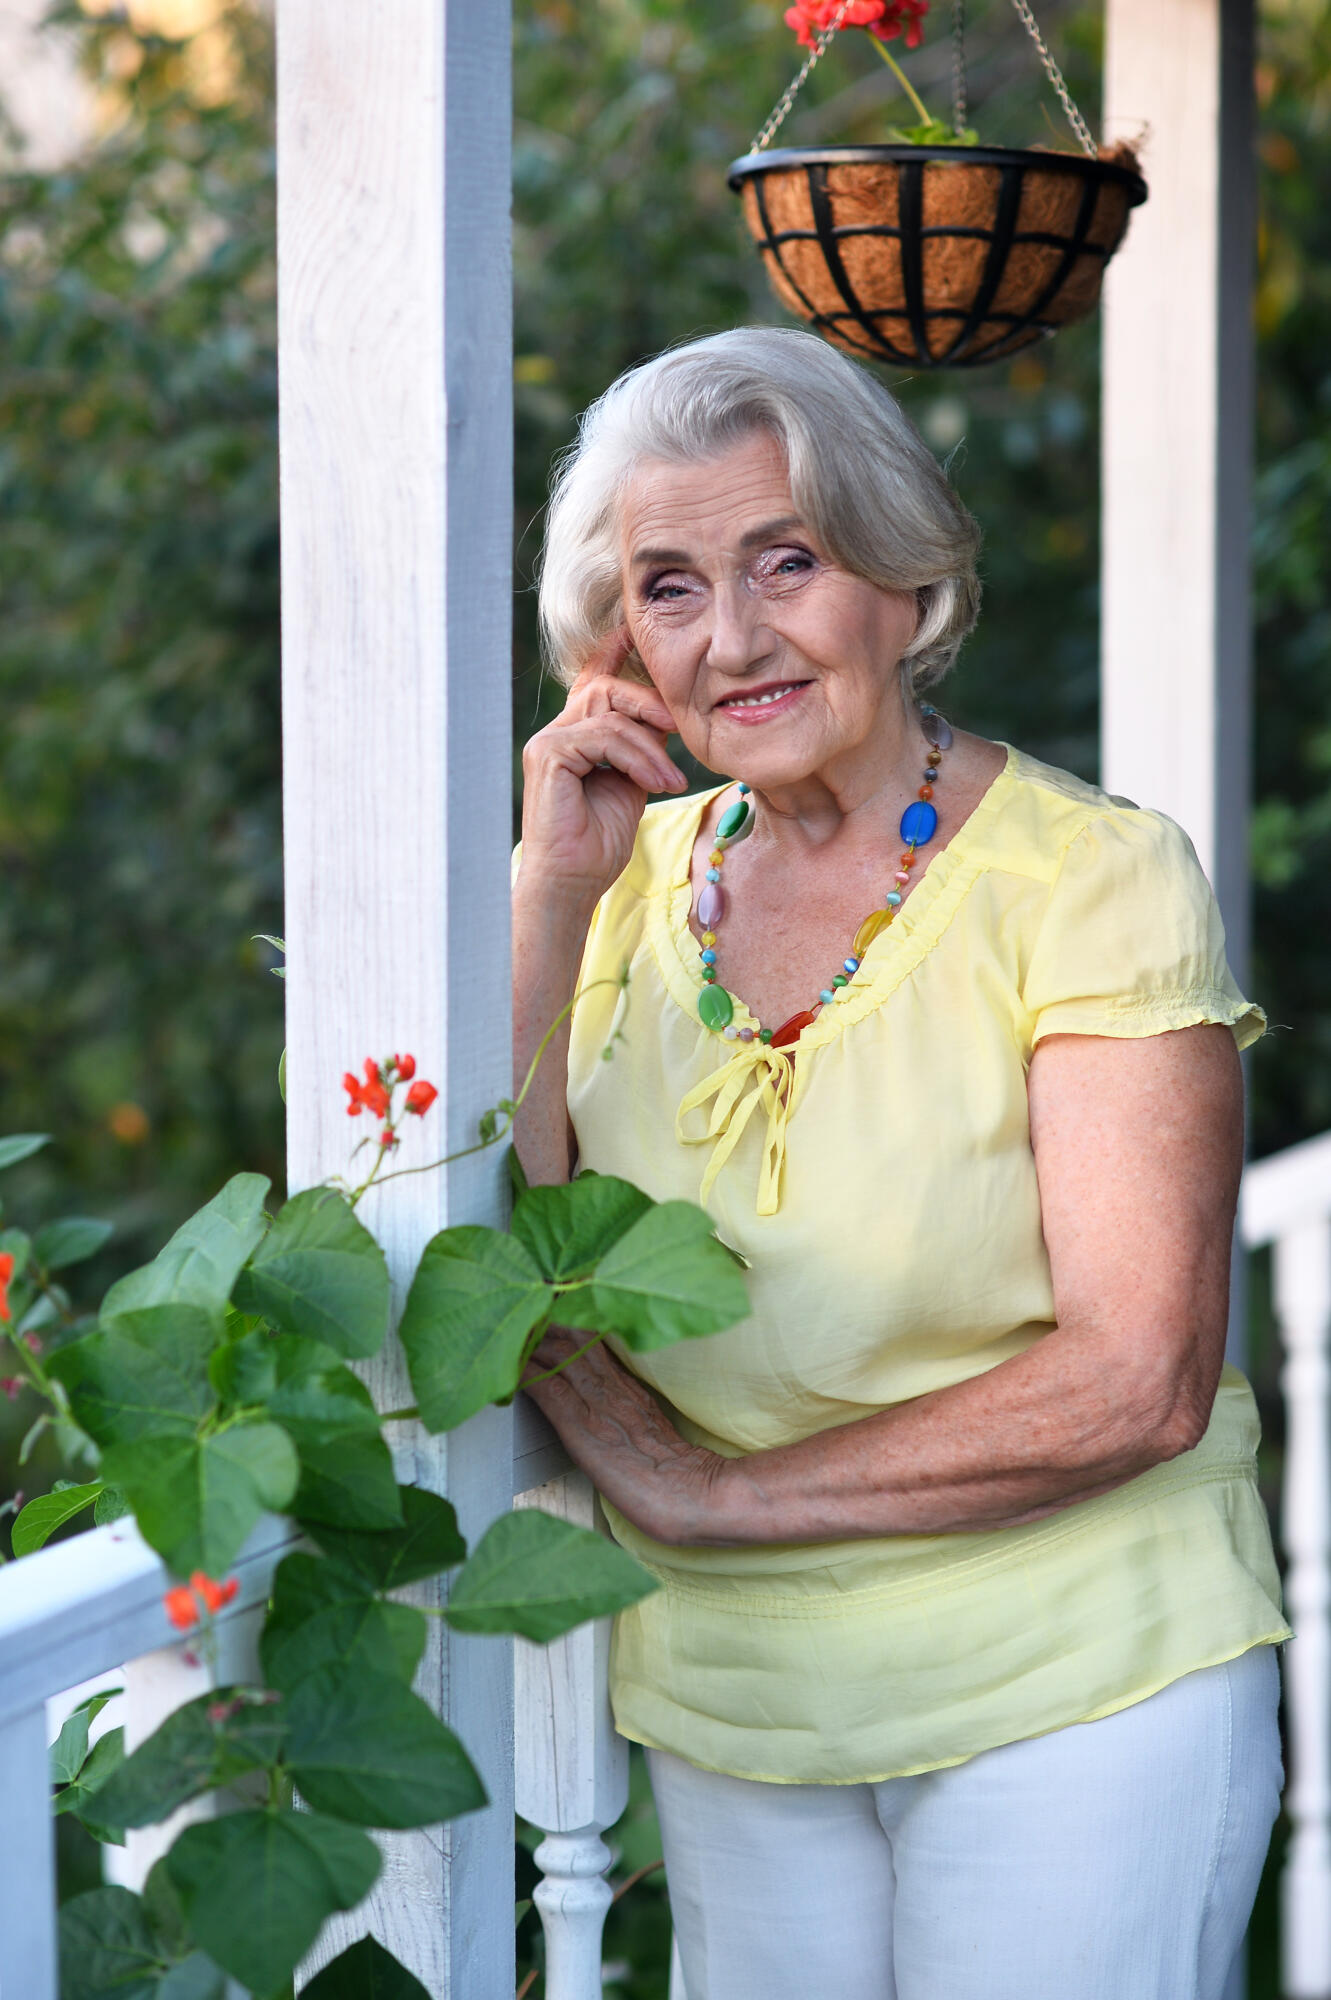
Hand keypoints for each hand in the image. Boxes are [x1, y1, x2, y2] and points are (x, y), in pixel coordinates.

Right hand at [517, 627, 686, 905]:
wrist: (573, 883)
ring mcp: (547, 742)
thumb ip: (642, 749)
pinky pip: (602, 735)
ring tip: (671, 778)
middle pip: (606, 688)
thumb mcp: (633, 785)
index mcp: (575, 737)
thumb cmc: (598, 843)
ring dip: (649, 743)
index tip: (635, 629)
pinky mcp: (548, 755)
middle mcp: (557, 733)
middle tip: (679, 729)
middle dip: (648, 703)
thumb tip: (665, 722)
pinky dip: (636, 757)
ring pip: (608, 710)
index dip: (613, 653)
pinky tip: (655, 783)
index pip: (592, 682)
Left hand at [520, 1328, 726, 1546]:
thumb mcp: (653, 1430)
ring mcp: (598, 1406)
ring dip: (530, 1346)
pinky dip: (526, 1377)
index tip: (545, 1319)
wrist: (693, 1494)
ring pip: (558, 1359)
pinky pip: (549, 1392)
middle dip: (544, 1327)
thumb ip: (631, 1410)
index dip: (565, 1327)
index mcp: (629, 1388)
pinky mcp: (583, 1430)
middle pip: (573, 1341)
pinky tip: (509, 1371)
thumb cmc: (676, 1475)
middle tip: (521, 1319)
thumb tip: (615, 1404)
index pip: (592, 1343)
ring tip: (508, 1338)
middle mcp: (612, 1389)